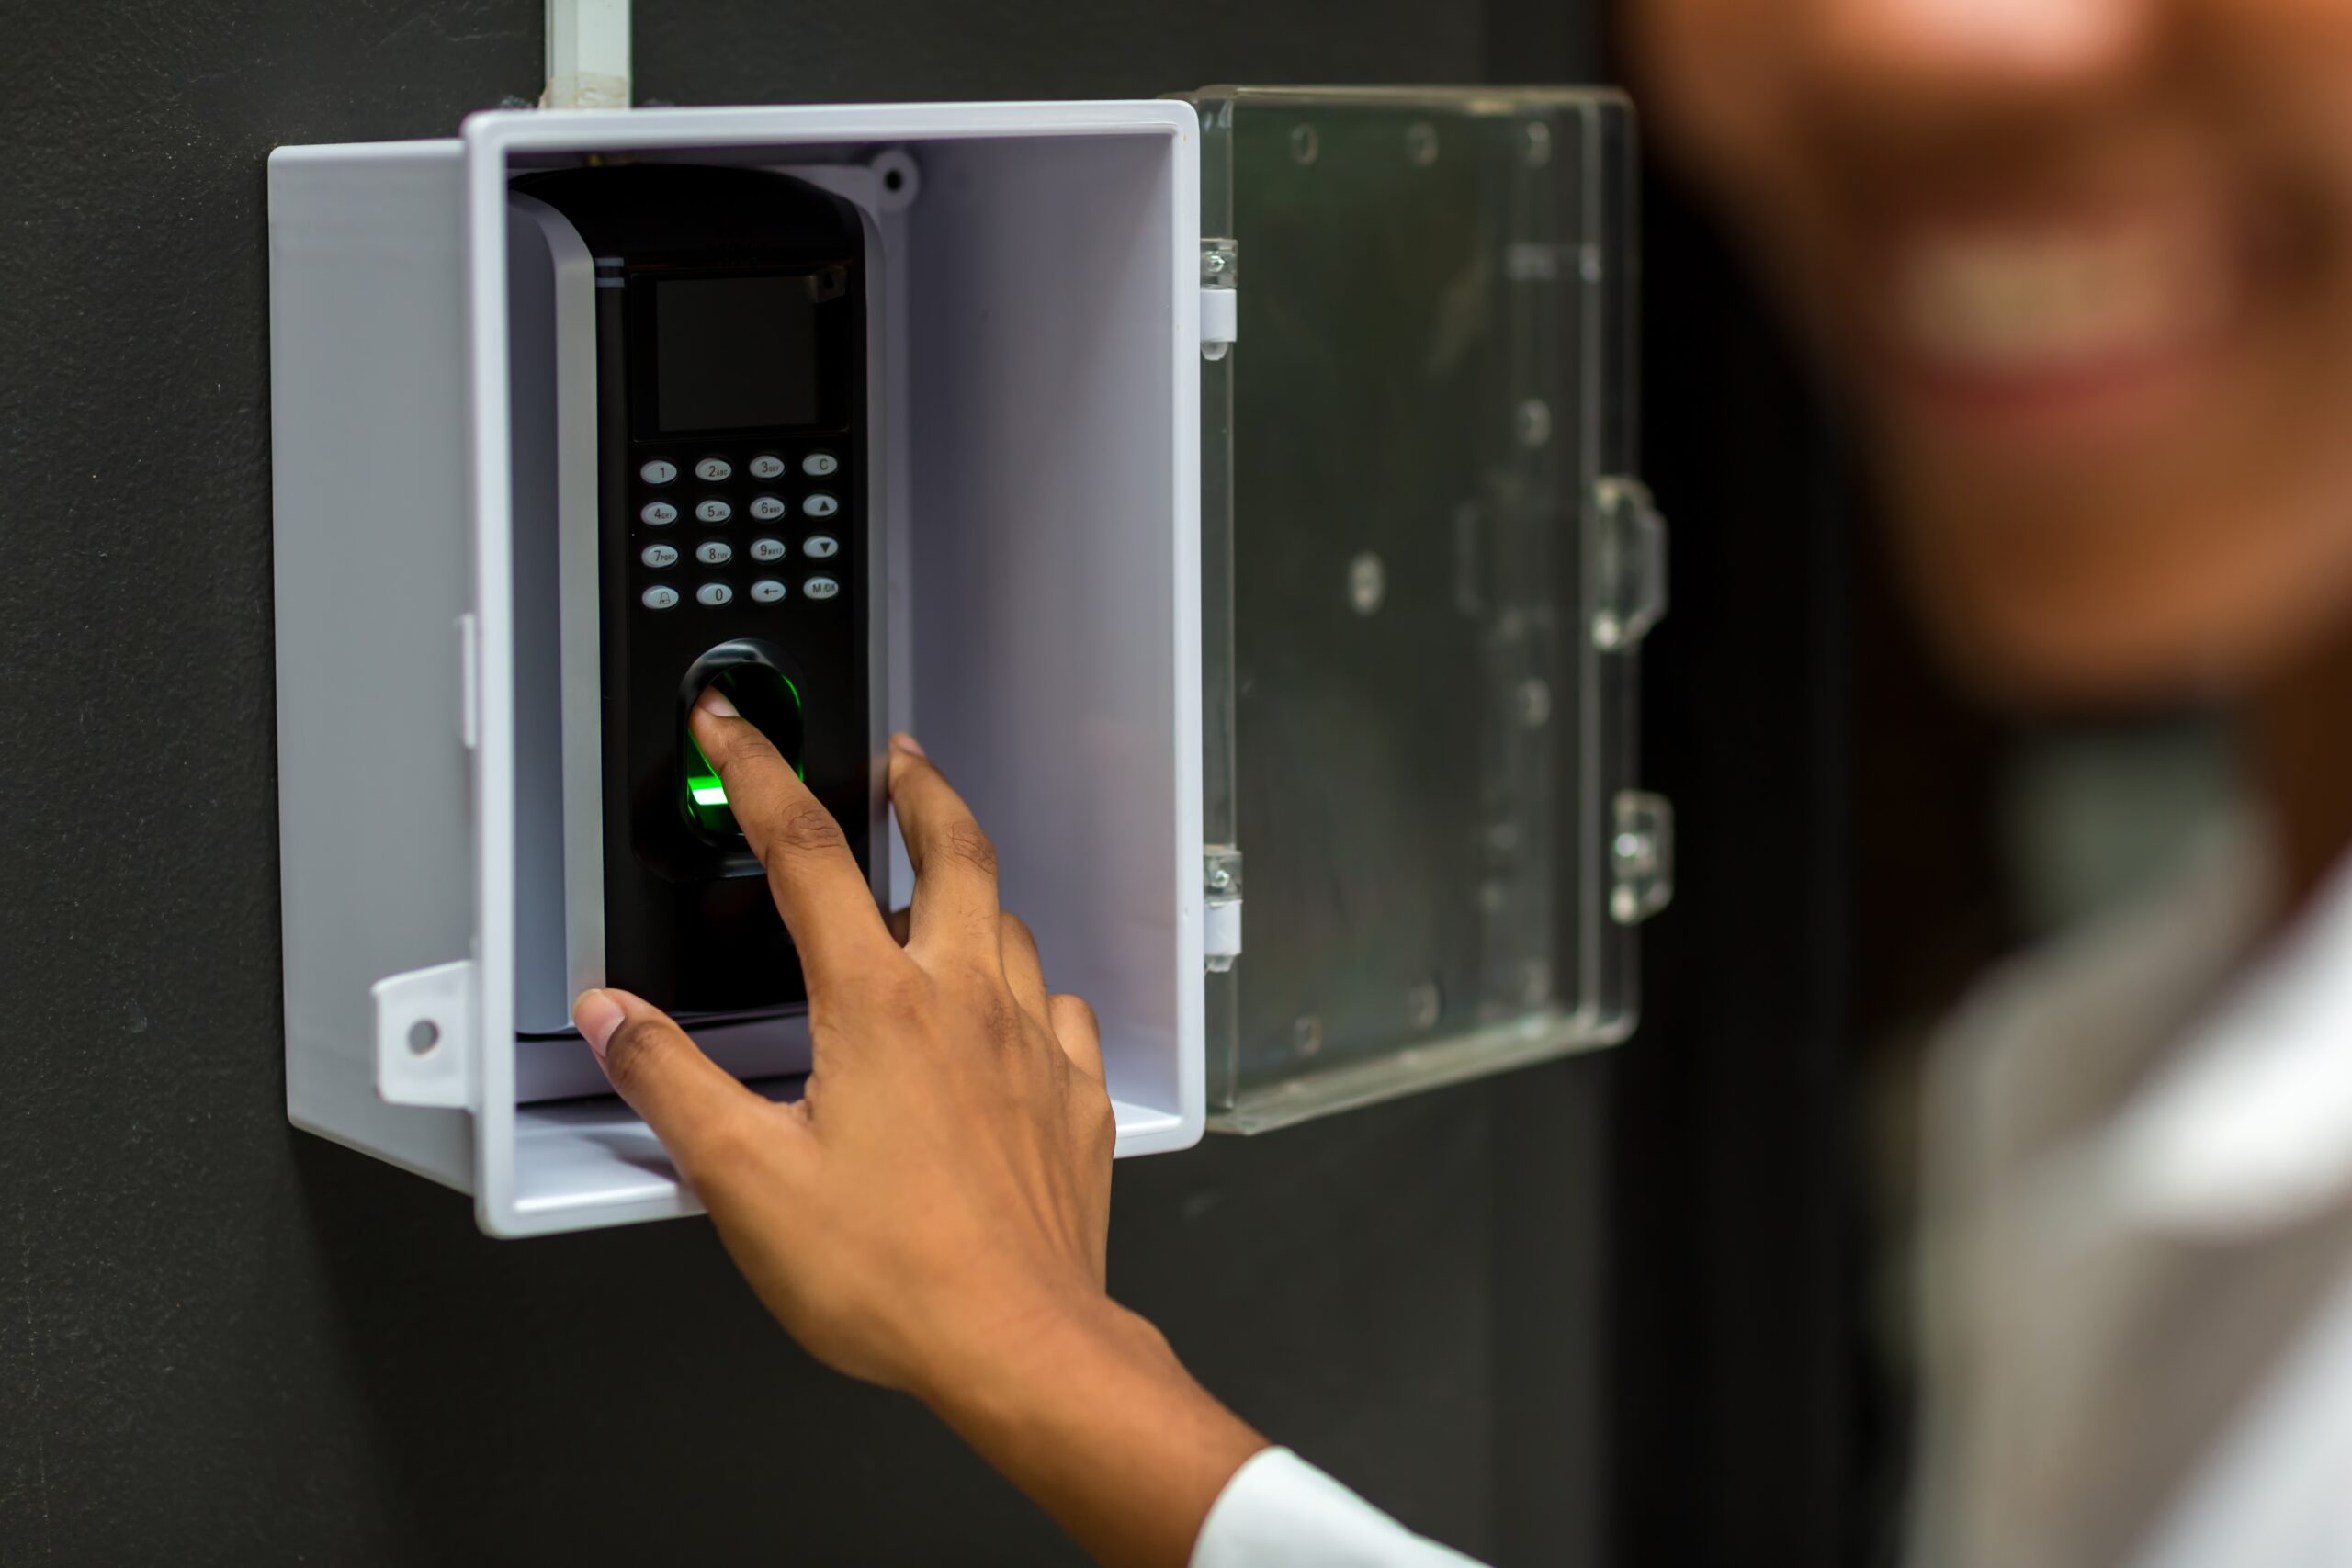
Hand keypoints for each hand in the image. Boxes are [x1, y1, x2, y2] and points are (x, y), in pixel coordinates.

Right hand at [572, 692, 1264, 1567]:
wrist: (1019, 1342)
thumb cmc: (893, 1274)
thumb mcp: (746, 1180)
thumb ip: (672, 1085)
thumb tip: (614, 1019)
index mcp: (878, 1006)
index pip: (806, 851)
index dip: (759, 773)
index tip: (734, 727)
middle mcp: (964, 1003)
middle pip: (953, 851)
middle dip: (919, 789)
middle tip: (899, 759)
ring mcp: (1031, 1047)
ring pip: (1011, 927)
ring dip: (974, 888)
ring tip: (946, 878)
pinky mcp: (1076, 1100)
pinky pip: (1060, 1012)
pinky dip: (1030, 989)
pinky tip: (1018, 1007)